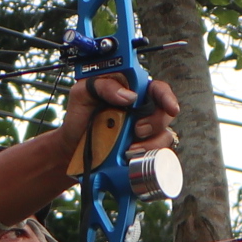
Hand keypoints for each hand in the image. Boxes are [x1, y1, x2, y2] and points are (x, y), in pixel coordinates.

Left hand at [60, 70, 180, 166]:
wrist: (71, 146)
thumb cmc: (80, 115)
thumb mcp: (83, 93)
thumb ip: (104, 85)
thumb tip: (129, 96)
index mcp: (132, 92)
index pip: (157, 89)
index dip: (167, 96)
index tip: (170, 107)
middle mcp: (142, 111)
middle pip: (165, 113)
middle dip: (156, 122)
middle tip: (137, 129)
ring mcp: (143, 132)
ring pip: (164, 135)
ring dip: (151, 143)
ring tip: (130, 148)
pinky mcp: (141, 151)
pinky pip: (155, 154)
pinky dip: (146, 156)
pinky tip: (129, 156)